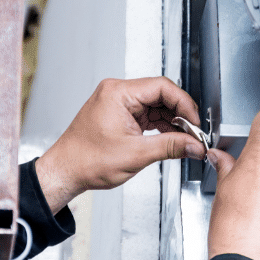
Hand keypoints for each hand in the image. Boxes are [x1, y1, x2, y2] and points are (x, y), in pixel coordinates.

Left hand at [36, 77, 206, 212]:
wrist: (65, 172)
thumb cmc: (85, 161)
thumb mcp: (135, 155)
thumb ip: (170, 146)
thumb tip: (193, 144)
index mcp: (118, 93)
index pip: (163, 87)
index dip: (184, 104)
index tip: (195, 123)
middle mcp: (117, 93)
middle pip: (161, 94)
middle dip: (180, 114)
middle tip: (194, 133)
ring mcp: (118, 103)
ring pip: (156, 105)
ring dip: (172, 122)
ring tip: (185, 140)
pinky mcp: (119, 114)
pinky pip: (147, 114)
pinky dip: (161, 127)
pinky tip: (171, 139)